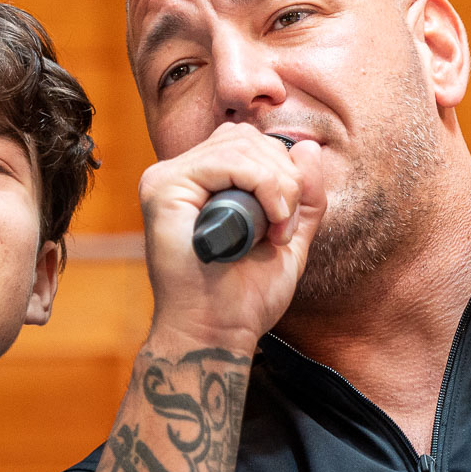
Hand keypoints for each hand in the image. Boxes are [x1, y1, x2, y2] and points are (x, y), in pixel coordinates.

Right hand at [141, 123, 324, 351]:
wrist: (217, 333)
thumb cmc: (244, 296)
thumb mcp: (289, 237)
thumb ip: (303, 196)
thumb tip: (307, 146)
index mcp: (203, 183)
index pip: (248, 144)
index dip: (282, 171)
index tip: (289, 222)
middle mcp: (180, 175)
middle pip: (245, 138)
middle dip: (283, 176)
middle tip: (286, 227)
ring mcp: (167, 179)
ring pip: (239, 145)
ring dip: (276, 184)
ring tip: (277, 228)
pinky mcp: (163, 188)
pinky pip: (225, 160)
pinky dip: (261, 184)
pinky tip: (268, 221)